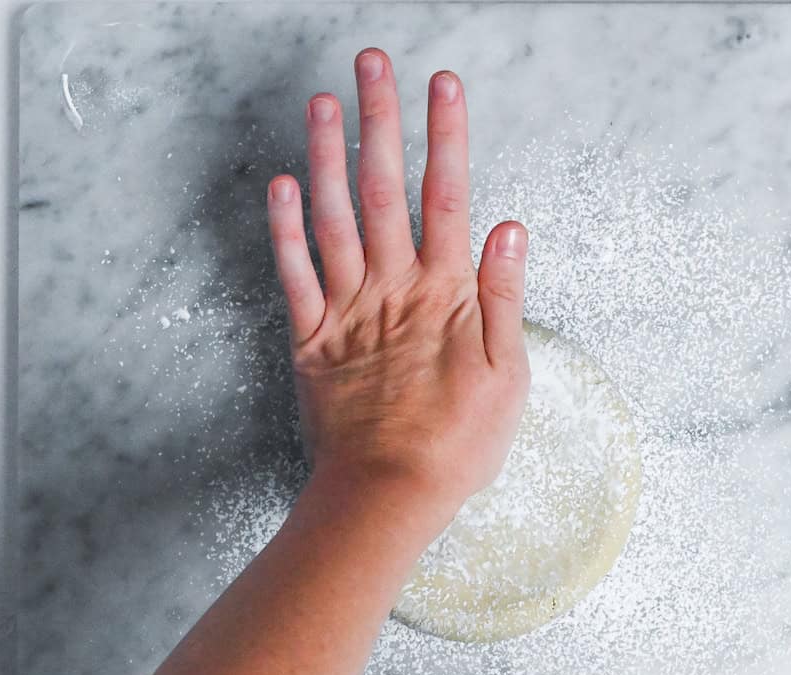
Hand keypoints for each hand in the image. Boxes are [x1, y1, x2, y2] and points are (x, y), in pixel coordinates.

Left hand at [266, 48, 529, 519]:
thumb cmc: (457, 443)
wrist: (388, 494)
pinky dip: (284, 228)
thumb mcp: (508, 375)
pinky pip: (293, 274)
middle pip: (384, 189)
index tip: (442, 83)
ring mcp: (346, 310)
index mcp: (444, 293)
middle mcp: (391, 288)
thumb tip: (509, 229)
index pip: (446, 197)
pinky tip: (281, 183)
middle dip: (379, 120)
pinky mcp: (311, 339)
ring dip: (328, 155)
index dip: (445, 137)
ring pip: (334, 218)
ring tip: (323, 101)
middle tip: (370, 63)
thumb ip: (503, 297)